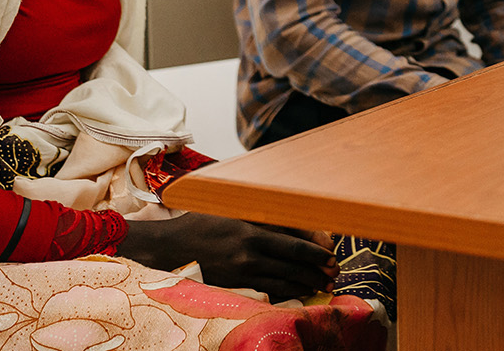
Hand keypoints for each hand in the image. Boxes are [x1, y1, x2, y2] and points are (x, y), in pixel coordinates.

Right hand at [118, 212, 337, 301]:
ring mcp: (240, 275)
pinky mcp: (233, 287)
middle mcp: (248, 256)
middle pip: (291, 267)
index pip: (292, 245)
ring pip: (282, 284)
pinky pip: (266, 292)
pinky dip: (285, 294)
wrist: (168, 248)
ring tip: (323, 288)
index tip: (331, 257)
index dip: (315, 253)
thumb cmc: (201, 223)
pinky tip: (298, 294)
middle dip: (316, 273)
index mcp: (250, 233)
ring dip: (305, 286)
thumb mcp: (232, 210)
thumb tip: (292, 216)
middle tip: (334, 276)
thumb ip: (261, 214)